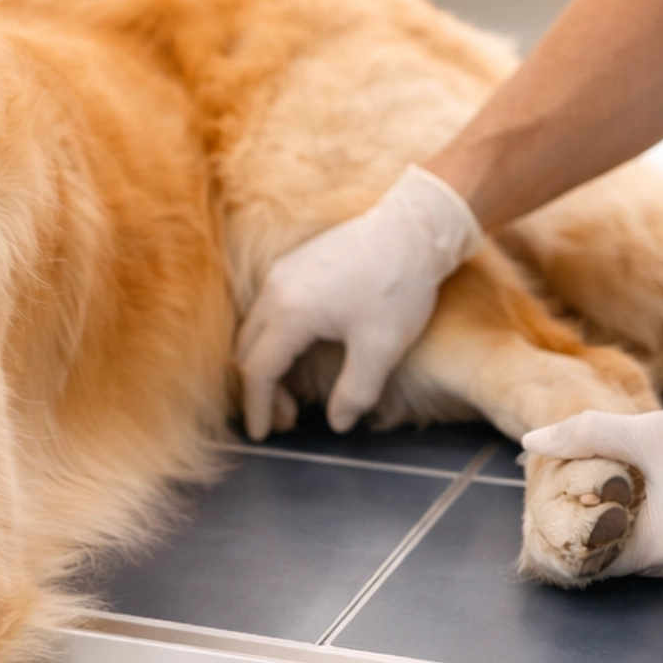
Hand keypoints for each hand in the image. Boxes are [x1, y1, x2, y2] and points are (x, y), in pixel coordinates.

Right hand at [236, 165, 482, 439]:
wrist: (414, 226)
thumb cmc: (398, 287)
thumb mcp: (381, 349)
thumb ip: (355, 392)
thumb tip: (337, 422)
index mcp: (290, 314)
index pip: (258, 371)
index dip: (258, 408)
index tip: (265, 435)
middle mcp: (275, 290)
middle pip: (248, 351)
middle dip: (260, 391)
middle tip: (287, 420)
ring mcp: (282, 272)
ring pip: (256, 329)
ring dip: (268, 364)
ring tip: (294, 393)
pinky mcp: (295, 262)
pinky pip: (269, 310)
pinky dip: (274, 340)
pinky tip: (300, 352)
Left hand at [522, 376, 662, 584]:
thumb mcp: (646, 433)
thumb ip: (586, 436)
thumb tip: (533, 440)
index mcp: (659, 551)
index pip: (596, 558)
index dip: (574, 532)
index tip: (560, 506)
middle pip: (624, 552)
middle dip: (607, 520)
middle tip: (590, 484)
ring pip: (656, 546)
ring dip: (640, 519)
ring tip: (629, 481)